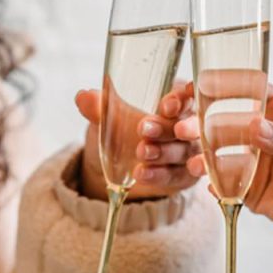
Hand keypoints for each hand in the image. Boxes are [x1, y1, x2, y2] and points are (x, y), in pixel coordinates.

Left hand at [75, 82, 200, 200]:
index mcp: (174, 101)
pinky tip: (142, 173)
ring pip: (182, 151)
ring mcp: (188, 152)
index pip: (186, 96)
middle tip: (144, 129)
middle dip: (166, 127)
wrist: (116, 166)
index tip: (165, 106)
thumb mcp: (108, 117)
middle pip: (186, 125)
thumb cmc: (120, 130)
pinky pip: (176, 175)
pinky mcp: (185, 176)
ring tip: (141, 152)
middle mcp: (187, 125)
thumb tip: (83, 97)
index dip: (179, 101)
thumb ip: (99, 106)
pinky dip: (159, 175)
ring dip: (162, 152)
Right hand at [178, 79, 272, 246]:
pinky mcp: (250, 190)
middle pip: (227, 121)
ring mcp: (255, 162)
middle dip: (205, 124)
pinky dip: (215, 184)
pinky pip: (226, 184)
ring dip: (204, 156)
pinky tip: (210, 184)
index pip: (249, 92)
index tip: (200, 86)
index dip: (225, 87)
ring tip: (196, 162)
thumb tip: (254, 125)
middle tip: (188, 129)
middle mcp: (265, 134)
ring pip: (221, 153)